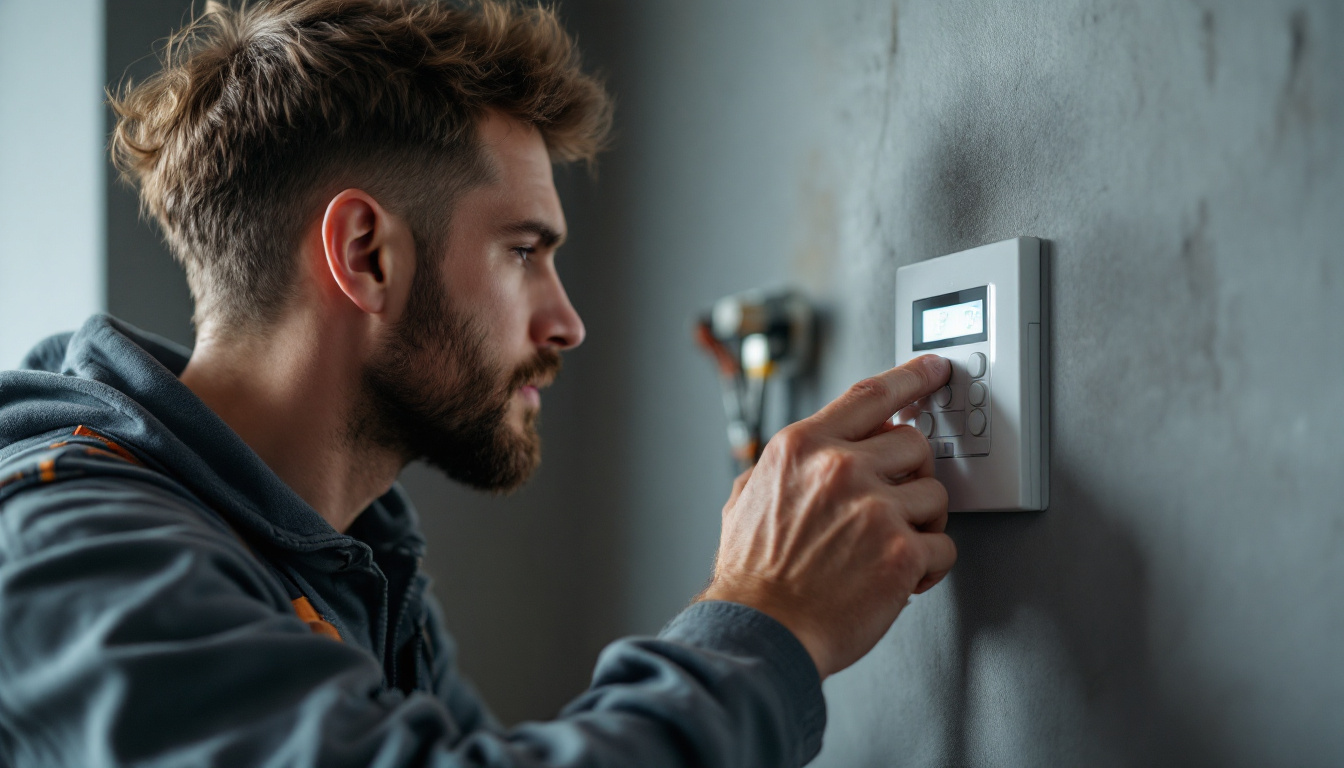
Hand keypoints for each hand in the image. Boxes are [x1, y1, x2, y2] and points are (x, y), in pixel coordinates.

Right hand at [698, 355, 955, 678]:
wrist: (762, 629)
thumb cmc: (752, 575)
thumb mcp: (747, 497)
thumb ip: (782, 468)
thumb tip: (804, 457)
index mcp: (804, 446)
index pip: (871, 396)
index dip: (911, 378)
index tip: (934, 370)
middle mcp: (841, 468)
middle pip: (914, 443)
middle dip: (910, 473)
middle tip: (893, 502)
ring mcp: (875, 508)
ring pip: (935, 494)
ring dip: (920, 522)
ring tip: (886, 547)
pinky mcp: (902, 552)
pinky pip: (943, 547)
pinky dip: (926, 567)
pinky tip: (896, 577)